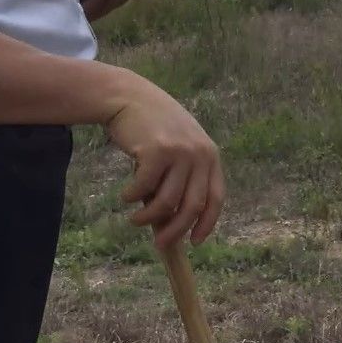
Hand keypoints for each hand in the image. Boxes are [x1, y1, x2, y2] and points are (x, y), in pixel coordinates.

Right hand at [104, 72, 224, 247]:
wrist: (130, 98)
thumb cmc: (153, 129)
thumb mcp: (178, 150)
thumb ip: (180, 179)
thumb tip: (171, 224)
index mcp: (210, 156)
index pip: (216, 197)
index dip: (207, 223)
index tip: (194, 242)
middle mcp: (200, 154)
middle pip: (193, 206)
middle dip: (176, 231)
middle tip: (159, 244)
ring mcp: (180, 152)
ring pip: (167, 202)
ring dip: (148, 218)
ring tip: (135, 220)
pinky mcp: (157, 151)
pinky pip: (143, 188)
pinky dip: (132, 198)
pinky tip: (125, 196)